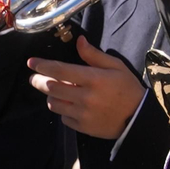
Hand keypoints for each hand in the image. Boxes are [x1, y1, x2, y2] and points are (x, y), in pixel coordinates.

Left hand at [28, 36, 144, 138]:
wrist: (138, 117)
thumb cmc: (127, 88)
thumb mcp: (116, 66)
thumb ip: (94, 55)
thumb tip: (79, 41)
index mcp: (94, 79)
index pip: (61, 70)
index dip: (43, 65)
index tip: (31, 62)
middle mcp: (85, 97)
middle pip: (51, 87)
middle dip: (38, 80)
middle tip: (35, 77)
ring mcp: (83, 114)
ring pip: (53, 103)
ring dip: (50, 95)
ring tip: (55, 91)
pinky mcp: (82, 127)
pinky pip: (63, 117)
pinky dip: (63, 110)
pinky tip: (70, 105)